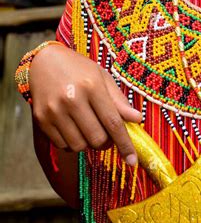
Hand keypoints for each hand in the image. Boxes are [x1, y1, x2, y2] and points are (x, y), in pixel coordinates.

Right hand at [29, 43, 141, 164]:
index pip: (113, 122)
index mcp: (92, 86)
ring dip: (89, 144)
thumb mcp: (102, 77)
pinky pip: (63, 145)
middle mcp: (72, 99)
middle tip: (106, 134)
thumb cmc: (78, 69)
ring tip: (89, 129)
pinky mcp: (42, 120)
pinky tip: (74, 128)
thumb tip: (137, 119)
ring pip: (80, 146)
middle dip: (106, 142)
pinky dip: (72, 143)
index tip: (132, 161)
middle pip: (97, 138)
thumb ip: (119, 100)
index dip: (125, 144)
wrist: (43, 62)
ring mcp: (54, 111)